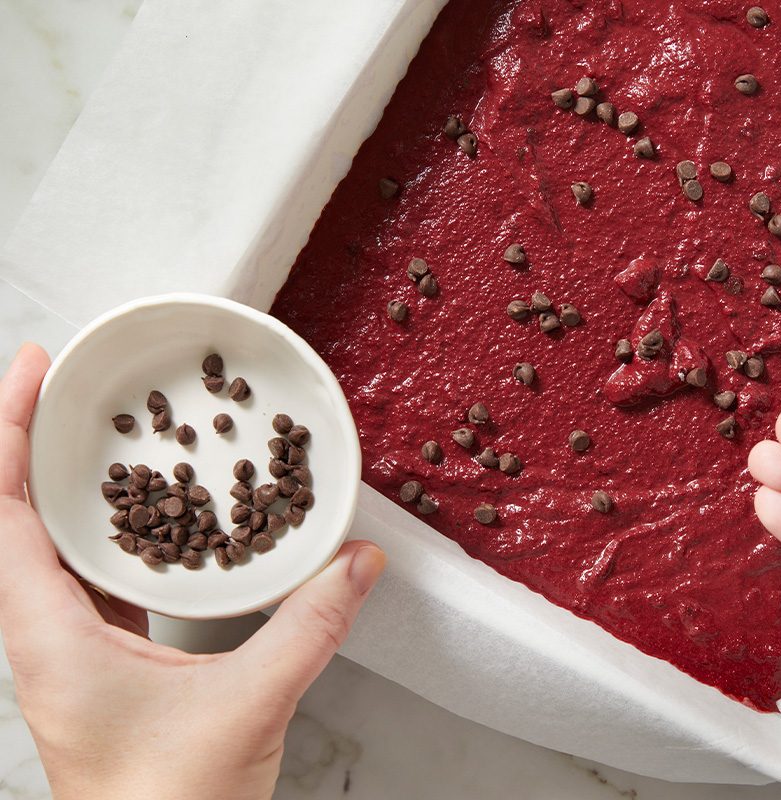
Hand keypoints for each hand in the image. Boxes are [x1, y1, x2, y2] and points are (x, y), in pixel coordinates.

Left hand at [0, 343, 386, 799]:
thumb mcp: (250, 706)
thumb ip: (310, 627)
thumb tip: (356, 563)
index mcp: (50, 637)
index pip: (2, 514)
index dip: (5, 433)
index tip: (33, 371)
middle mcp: (45, 636)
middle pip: (13, 516)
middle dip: (29, 441)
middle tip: (67, 385)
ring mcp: (70, 650)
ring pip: (48, 545)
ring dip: (66, 484)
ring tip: (105, 434)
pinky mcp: (102, 663)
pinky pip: (91, 577)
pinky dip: (109, 531)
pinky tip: (150, 516)